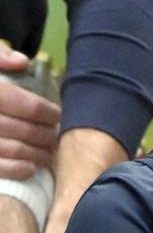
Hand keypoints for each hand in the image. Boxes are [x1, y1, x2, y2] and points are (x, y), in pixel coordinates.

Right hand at [0, 42, 59, 179]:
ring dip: (38, 154)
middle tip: (56, 136)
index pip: (28, 106)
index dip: (49, 113)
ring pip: (14, 149)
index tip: (57, 115)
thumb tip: (22, 62)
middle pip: (24, 129)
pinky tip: (31, 167)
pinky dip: (18, 169)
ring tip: (49, 153)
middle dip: (46, 135)